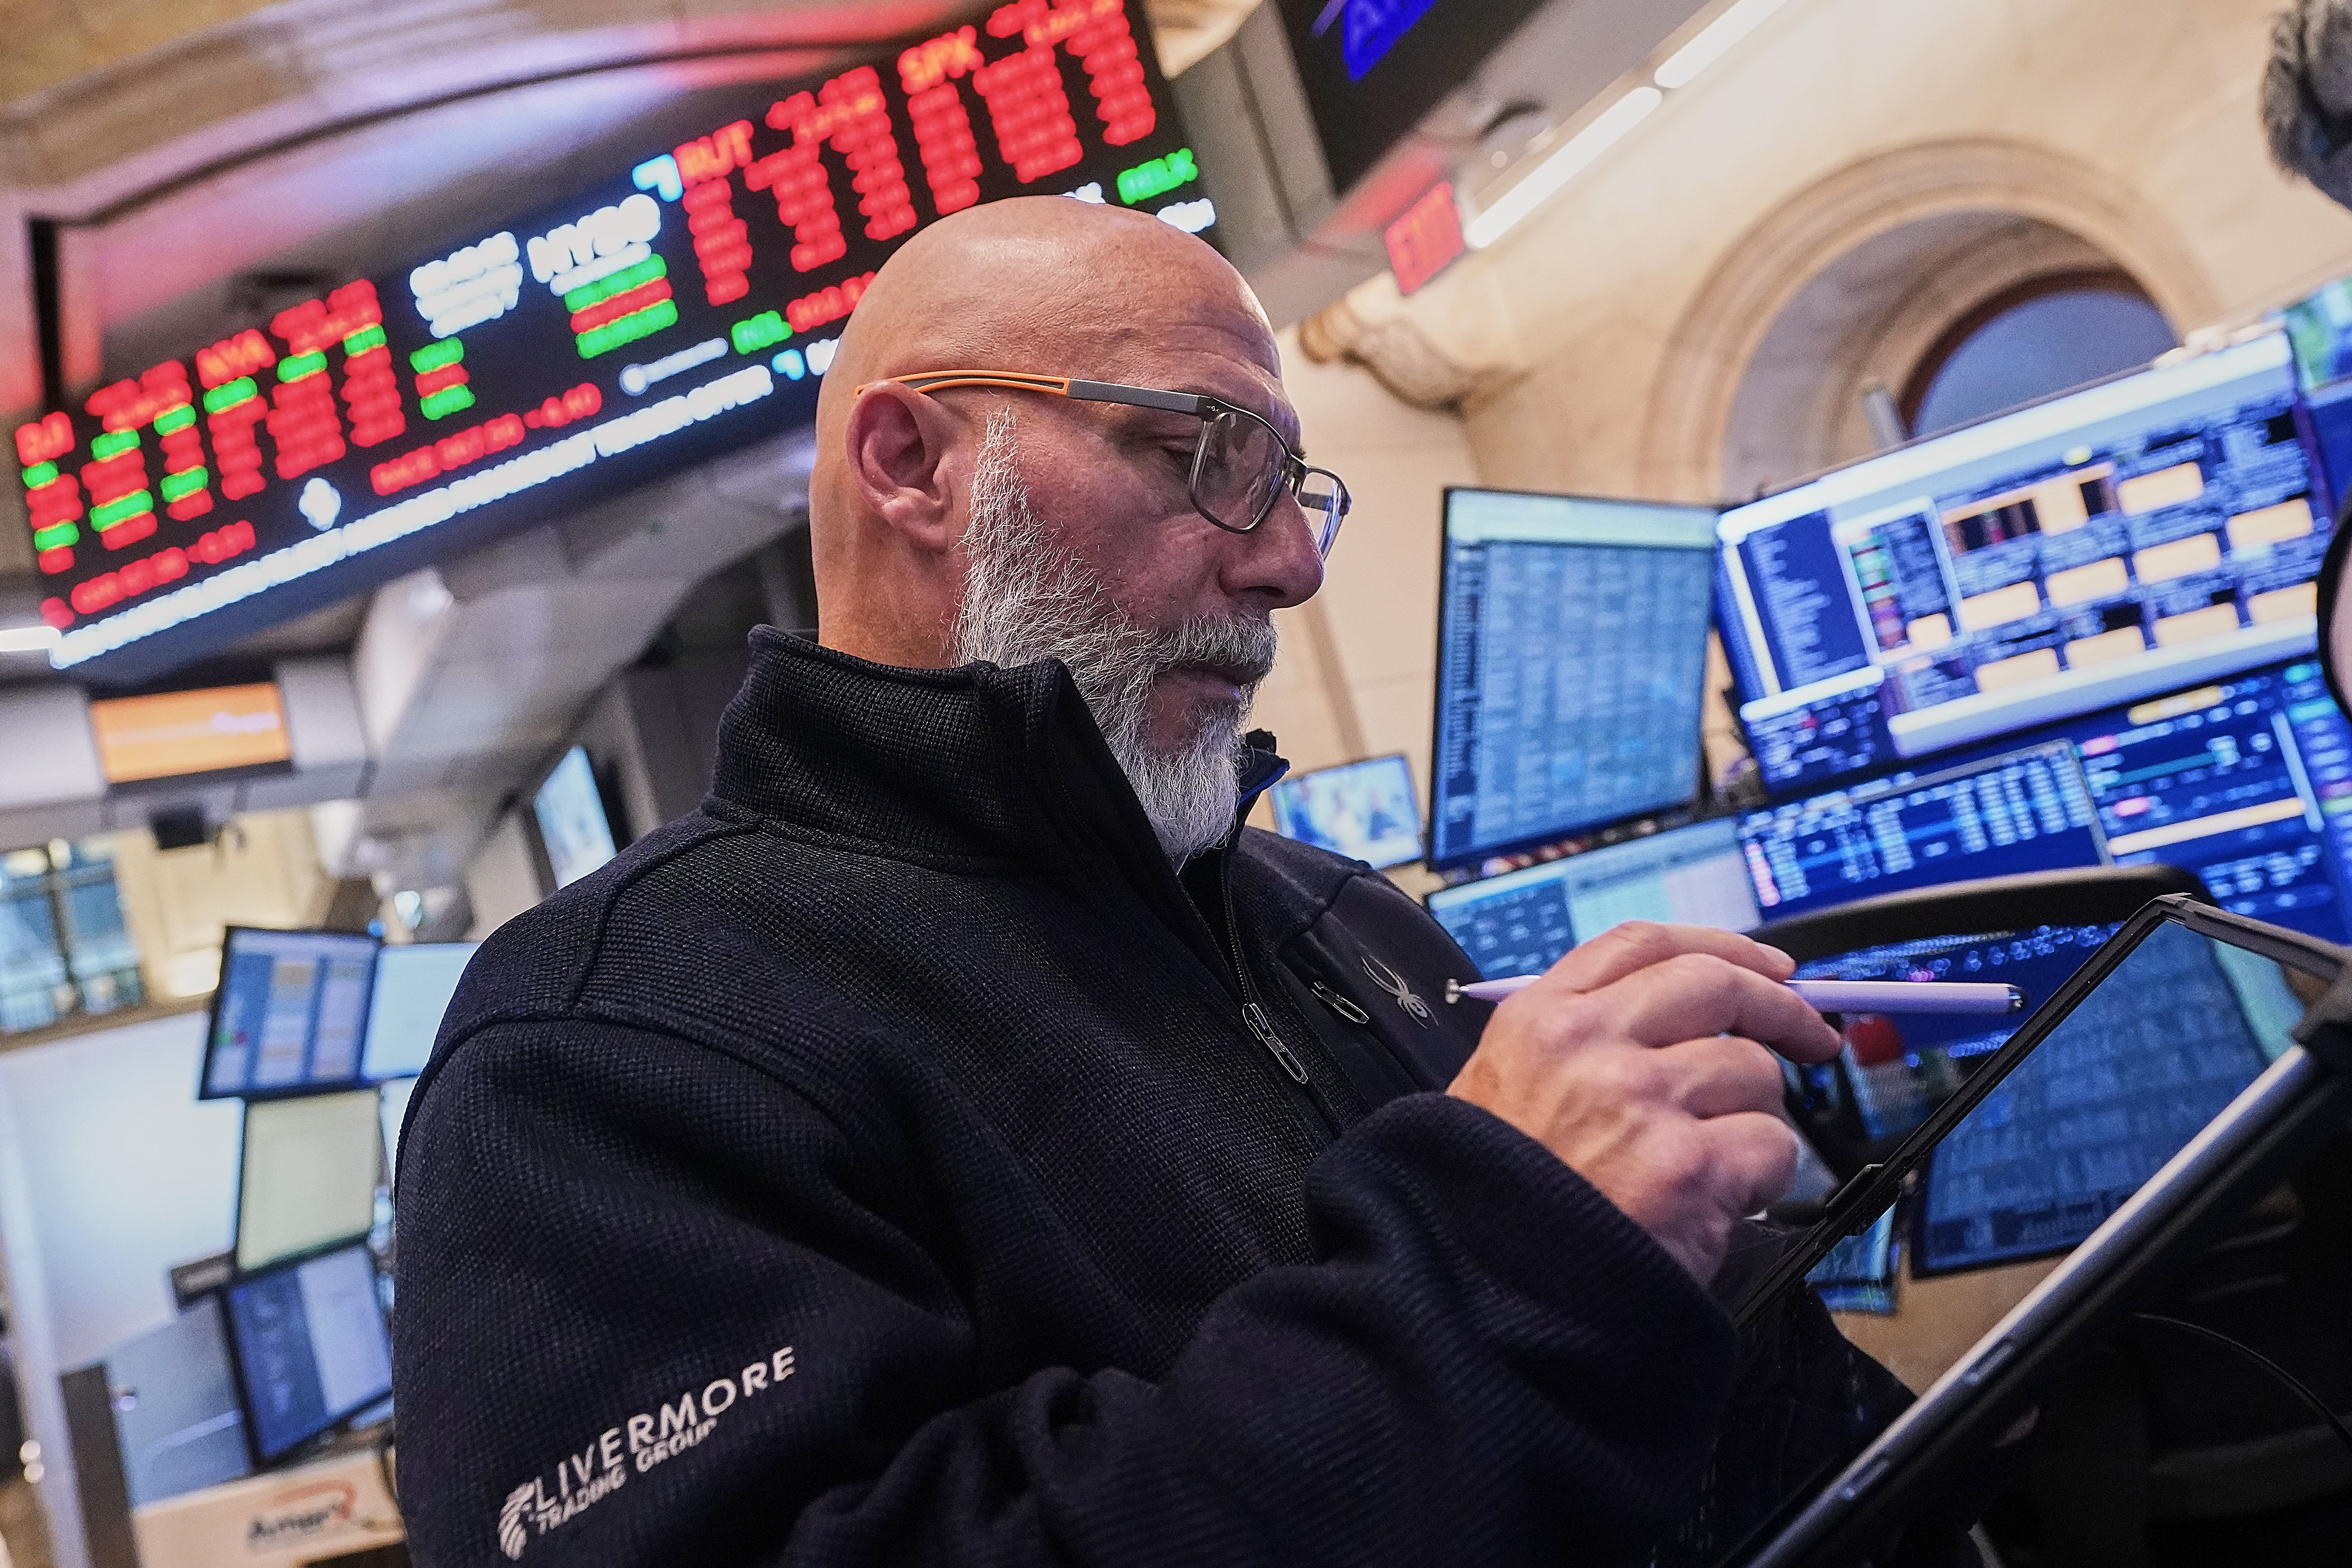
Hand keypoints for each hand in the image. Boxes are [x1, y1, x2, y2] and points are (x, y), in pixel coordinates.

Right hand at [1448, 922, 1842, 1284]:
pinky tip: (1721, 1201)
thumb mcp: (1501, 1091)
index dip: (1718, 947)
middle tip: (1809, 1035)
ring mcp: (1640, 1102)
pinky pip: (1772, 1145)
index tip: (1765, 966)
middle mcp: (1588, 1046)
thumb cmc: (1497, 1206)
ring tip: (1714, 1162)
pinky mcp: (1689, 1168)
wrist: (1484, 1297)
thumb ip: (1577, 1042)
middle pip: (1714, 984)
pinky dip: (1761, 1175)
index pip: (1642, 945)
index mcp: (1539, 1021)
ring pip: (1754, 1072)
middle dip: (1779, 1008)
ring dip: (1754, 1117)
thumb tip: (1682, 1019)